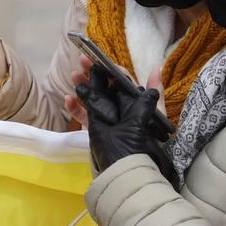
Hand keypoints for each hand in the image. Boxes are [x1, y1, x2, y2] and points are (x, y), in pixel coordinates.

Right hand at [75, 66, 178, 187]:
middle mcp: (118, 105)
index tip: (100, 59)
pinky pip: (82, 112)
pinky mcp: (94, 125)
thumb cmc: (140, 141)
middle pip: (104, 83)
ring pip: (91, 95)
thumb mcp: (150, 116)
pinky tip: (68, 99)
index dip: (111, 68)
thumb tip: (157, 69)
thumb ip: (153, 95)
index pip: (121, 79)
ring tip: (74, 75)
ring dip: (82, 84)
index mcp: (133, 101)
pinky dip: (74, 106)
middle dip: (93, 71)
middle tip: (82, 60)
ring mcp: (104, 114)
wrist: (127, 165)